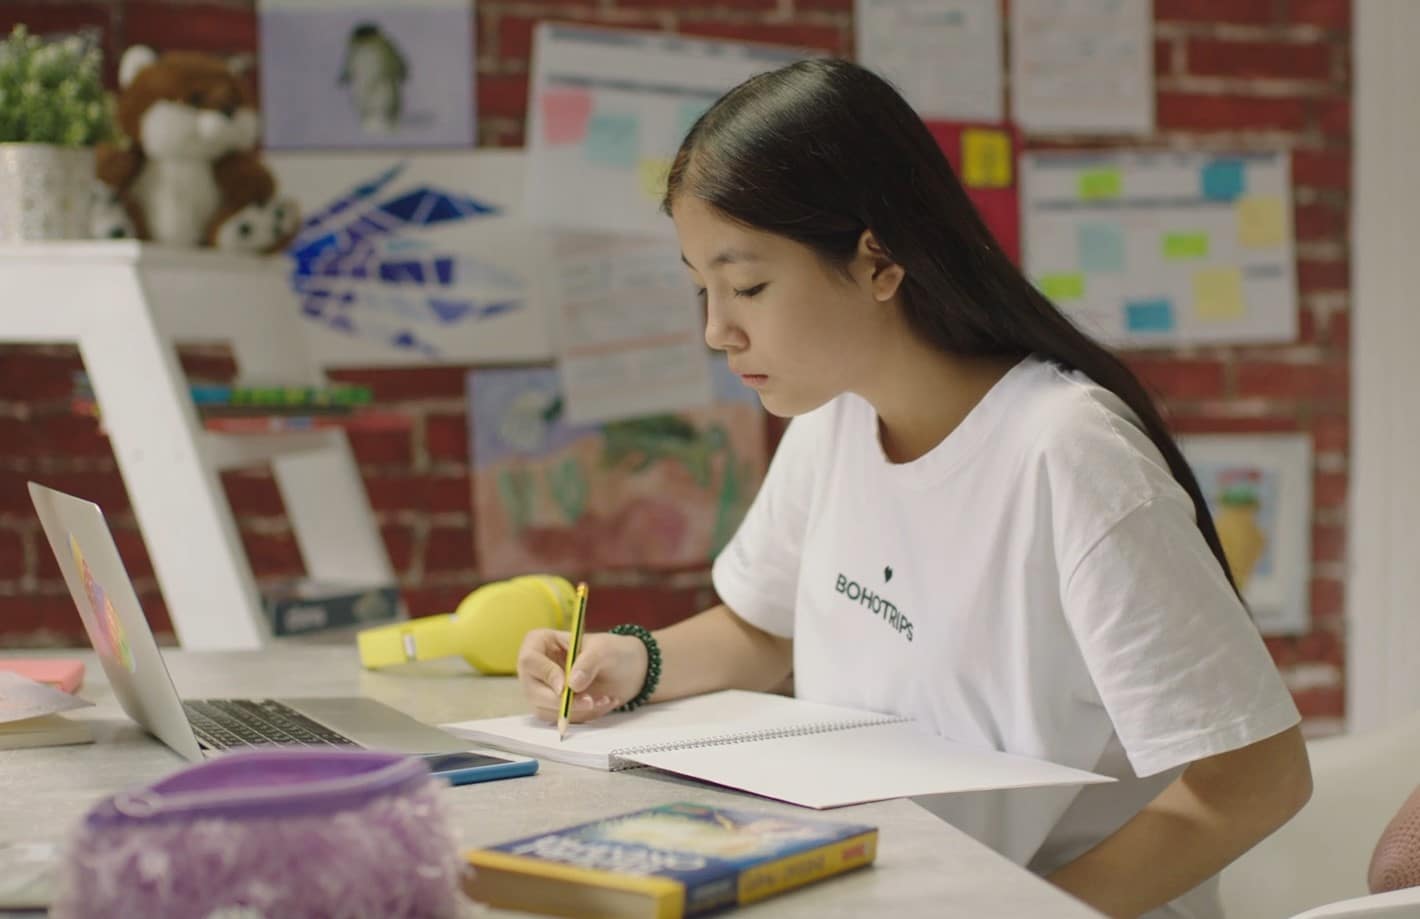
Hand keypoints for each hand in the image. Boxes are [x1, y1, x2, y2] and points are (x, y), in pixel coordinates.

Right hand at [516, 629, 648, 724]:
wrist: (628, 670)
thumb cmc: (612, 651)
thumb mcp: (604, 650)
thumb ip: (588, 663)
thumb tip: (571, 685)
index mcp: (540, 643)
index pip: (529, 661)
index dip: (545, 675)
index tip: (564, 687)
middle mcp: (536, 668)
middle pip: (532, 691)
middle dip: (561, 701)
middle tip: (589, 701)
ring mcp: (542, 689)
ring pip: (545, 709)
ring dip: (575, 711)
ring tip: (603, 700)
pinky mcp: (553, 707)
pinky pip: (560, 719)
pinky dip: (582, 716)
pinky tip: (602, 703)